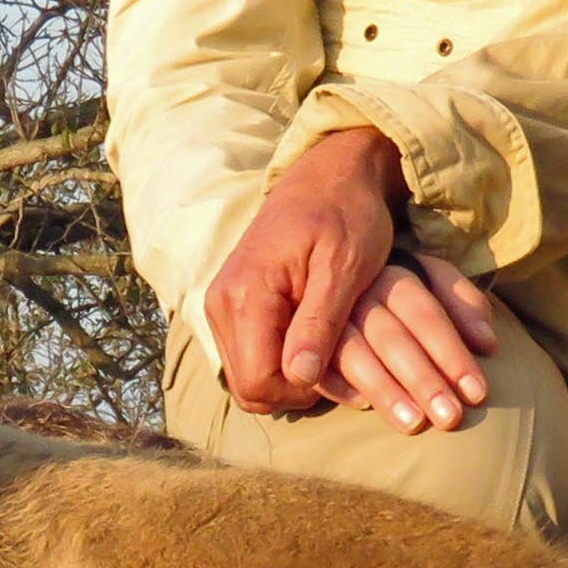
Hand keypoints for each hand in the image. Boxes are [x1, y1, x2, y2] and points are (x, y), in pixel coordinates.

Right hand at [204, 131, 404, 409]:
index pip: (259, 382)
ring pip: (248, 379)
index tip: (340, 369)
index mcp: (246, 294)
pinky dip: (280, 364)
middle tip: (338, 366)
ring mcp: (221, 306)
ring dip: (288, 380)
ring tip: (329, 353)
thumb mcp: (344, 267)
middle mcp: (221, 304)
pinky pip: (249, 359)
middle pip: (248, 389)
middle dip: (295, 391)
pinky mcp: (231, 308)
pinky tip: (313, 344)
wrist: (328, 176)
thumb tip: (298, 376)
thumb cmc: (346, 215)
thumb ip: (320, 322)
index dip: (302, 391)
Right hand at [329, 253, 501, 432]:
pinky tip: (363, 406)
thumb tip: (487, 345)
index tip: (478, 394)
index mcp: (393, 274)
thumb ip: (463, 303)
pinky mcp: (303, 341)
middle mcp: (358, 294)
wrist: (335, 263)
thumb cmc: (400, 283)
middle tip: (451, 419)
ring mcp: (327, 318)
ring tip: (414, 425)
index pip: (425, 314)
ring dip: (385, 389)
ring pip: (354, 354)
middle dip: (423, 379)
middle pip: (391, 337)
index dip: (452, 353)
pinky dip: (338, 385)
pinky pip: (316, 366)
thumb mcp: (433, 276)